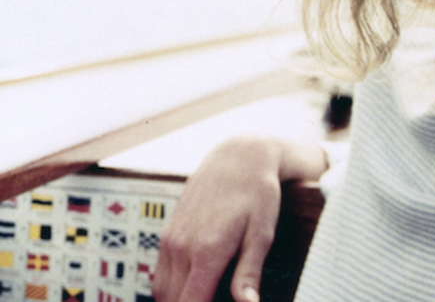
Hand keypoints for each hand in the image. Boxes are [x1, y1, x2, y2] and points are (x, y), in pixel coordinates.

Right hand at [153, 136, 326, 301]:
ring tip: (207, 295)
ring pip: (163, 292)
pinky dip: (172, 289)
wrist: (238, 158)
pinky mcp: (167, 233)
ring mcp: (170, 240)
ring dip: (180, 300)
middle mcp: (182, 247)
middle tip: (217, 298)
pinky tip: (194, 287)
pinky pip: (160, 274)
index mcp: (207, 252)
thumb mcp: (262, 234)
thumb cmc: (257, 195)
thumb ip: (250, 273)